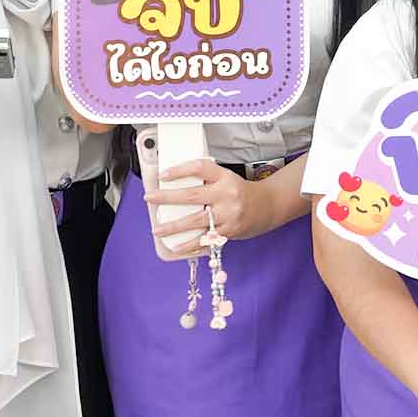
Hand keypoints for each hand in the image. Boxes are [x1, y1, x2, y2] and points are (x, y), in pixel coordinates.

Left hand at [145, 157, 264, 253]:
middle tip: (150, 198)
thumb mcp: (225, 178)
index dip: (180, 170)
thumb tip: (174, 186)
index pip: (200, 168)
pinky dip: (190, 246)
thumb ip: (205, 181)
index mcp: (224, 177)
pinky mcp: (229, 232)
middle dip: (167, 198)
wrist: (267, 207)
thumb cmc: (240, 192)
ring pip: (196, 221)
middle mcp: (227, 195)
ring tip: (158, 230)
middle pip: (192, 195)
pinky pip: (206, 239)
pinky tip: (177, 248)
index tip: (163, 174)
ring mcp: (228, 215)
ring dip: (174, 227)